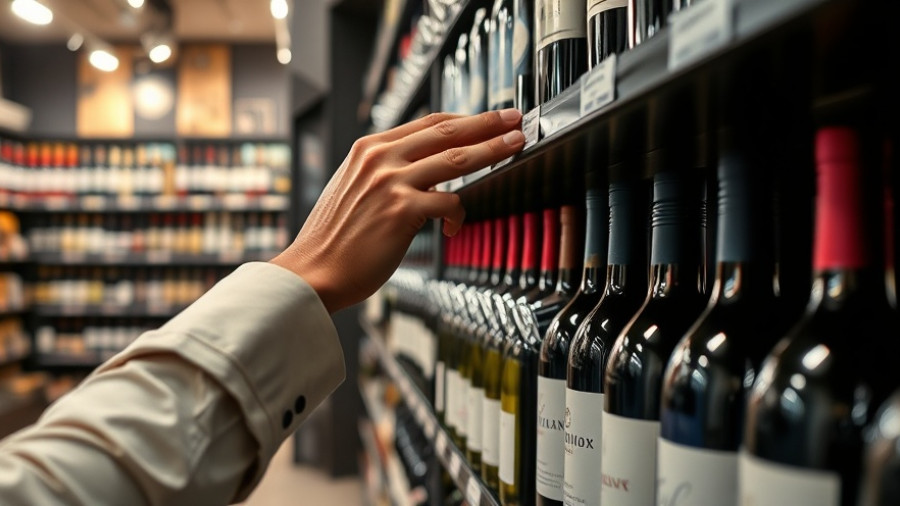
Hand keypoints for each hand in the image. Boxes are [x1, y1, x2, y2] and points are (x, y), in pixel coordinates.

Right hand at [271, 109, 525, 312]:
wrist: (313, 271)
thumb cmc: (335, 238)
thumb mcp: (354, 187)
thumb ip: (386, 172)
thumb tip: (428, 170)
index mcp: (369, 149)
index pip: (428, 122)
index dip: (464, 118)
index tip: (488, 118)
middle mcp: (380, 158)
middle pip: (448, 131)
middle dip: (487, 123)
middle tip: (515, 119)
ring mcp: (391, 183)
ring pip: (456, 159)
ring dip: (492, 150)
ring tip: (515, 146)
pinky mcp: (401, 211)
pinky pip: (449, 204)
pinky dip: (459, 215)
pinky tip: (454, 228)